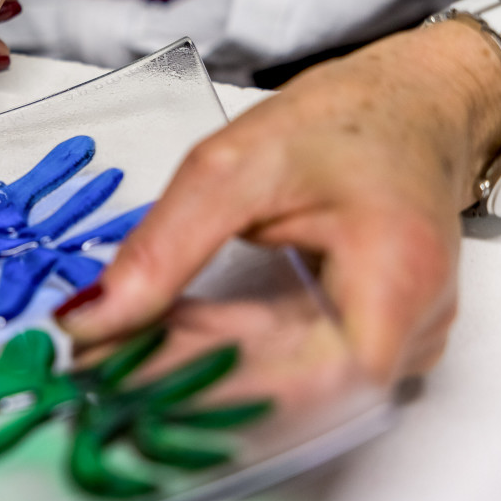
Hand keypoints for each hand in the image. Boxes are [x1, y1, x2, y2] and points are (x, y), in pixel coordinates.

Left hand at [56, 20, 500, 383]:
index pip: (306, 381)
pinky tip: (160, 338)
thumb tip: (90, 320)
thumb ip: (164, 247)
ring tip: (114, 348)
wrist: (407, 107)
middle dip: (181, 381)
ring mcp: (394, 344)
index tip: (121, 378)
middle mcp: (410, 330)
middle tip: (95, 362)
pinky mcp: (366, 342)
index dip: (210, 393)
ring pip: (280, 388)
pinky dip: (220, 353)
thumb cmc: (340, 121)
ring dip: (194, 371)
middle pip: (286, 393)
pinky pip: (287, 367)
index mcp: (398, 280)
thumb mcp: (233, 165)